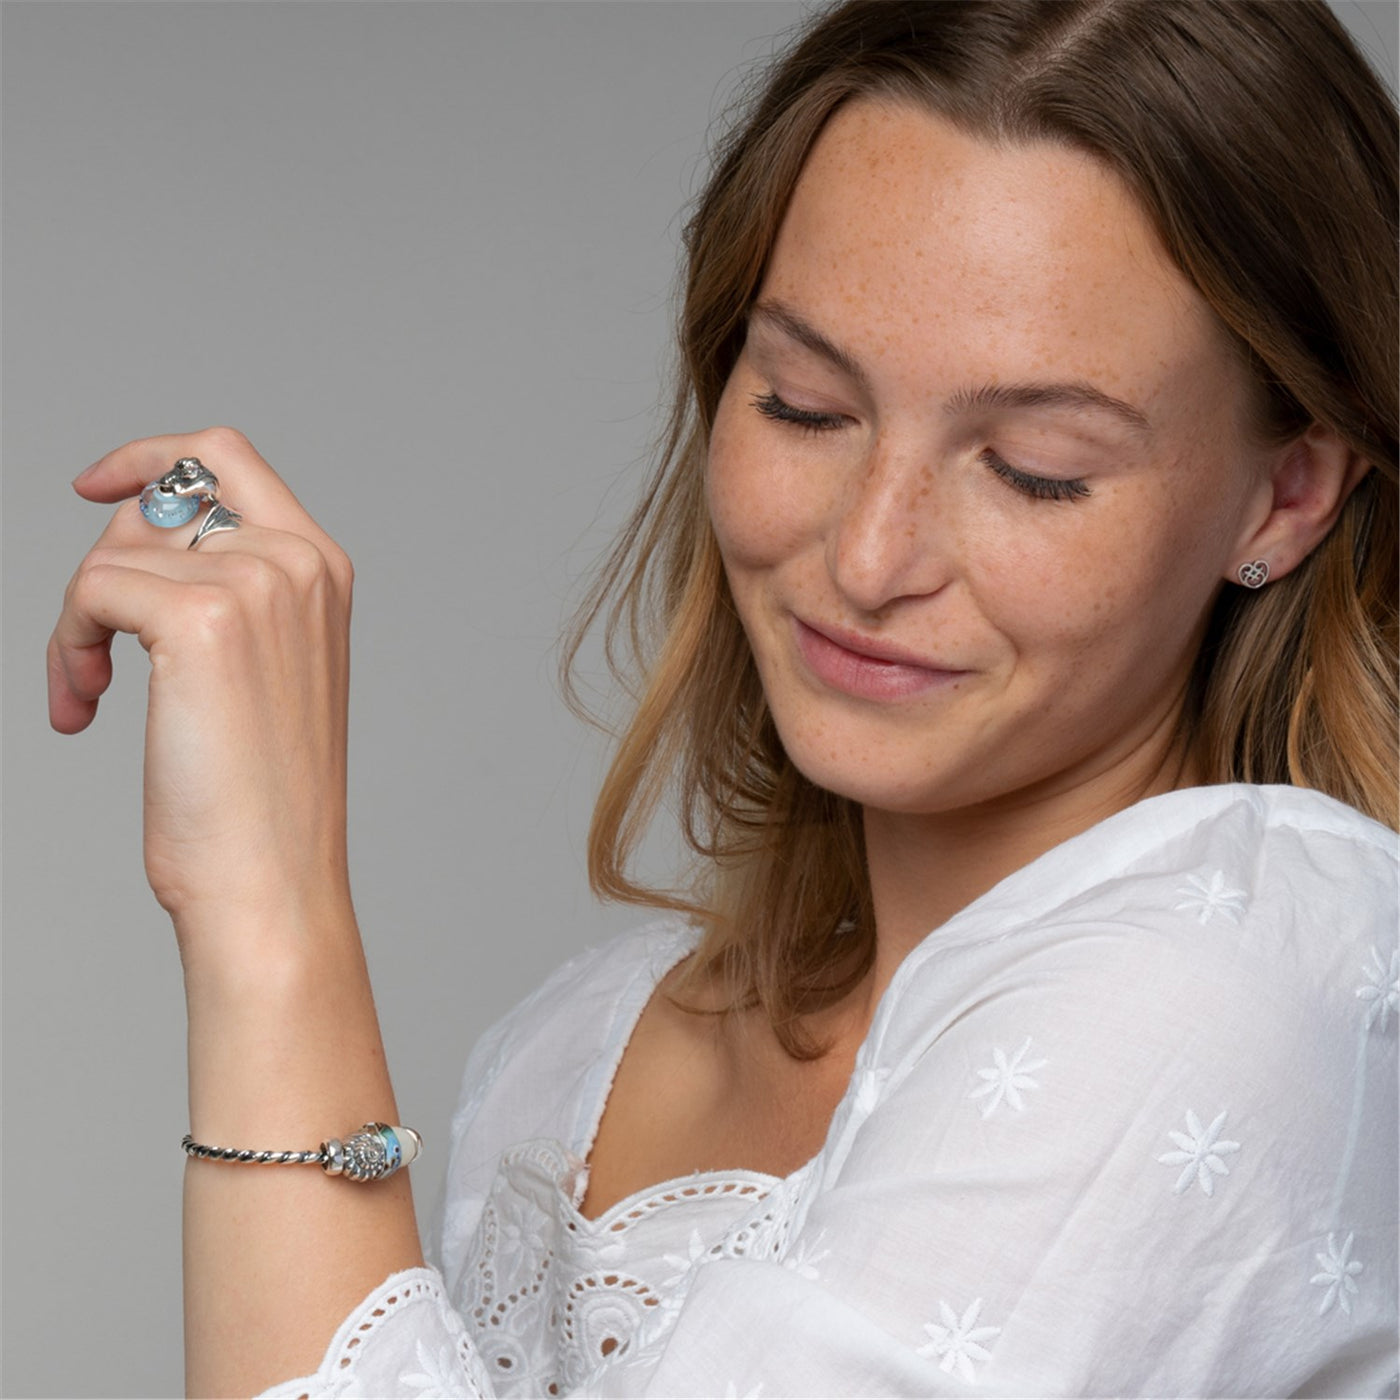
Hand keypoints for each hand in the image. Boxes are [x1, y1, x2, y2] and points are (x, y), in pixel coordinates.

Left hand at [49, 428, 355, 963]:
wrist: (272, 878)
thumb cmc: (261, 797)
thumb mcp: (265, 668)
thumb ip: (227, 588)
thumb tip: (133, 526)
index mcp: (323, 569)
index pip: (228, 456)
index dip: (153, 455)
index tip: (97, 487)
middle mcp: (298, 562)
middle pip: (155, 502)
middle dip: (103, 567)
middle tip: (91, 654)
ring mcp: (257, 584)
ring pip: (113, 553)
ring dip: (76, 622)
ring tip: (84, 693)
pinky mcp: (201, 618)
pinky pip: (92, 590)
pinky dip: (67, 646)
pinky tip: (82, 709)